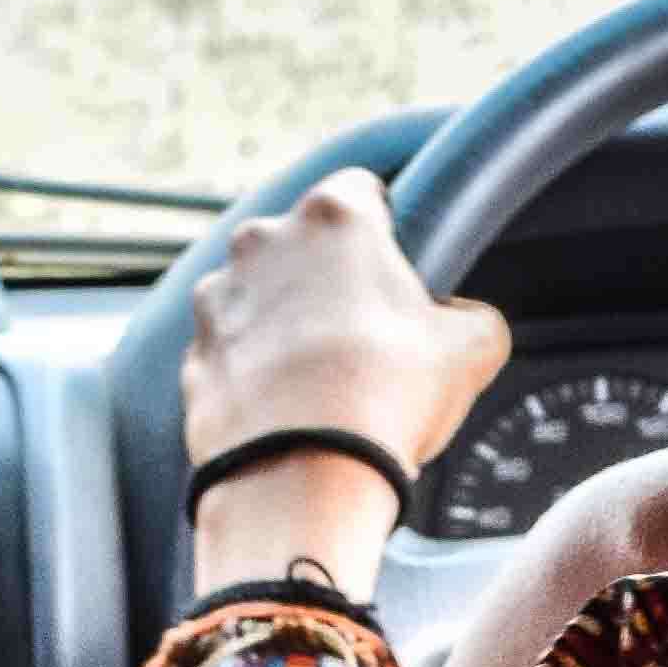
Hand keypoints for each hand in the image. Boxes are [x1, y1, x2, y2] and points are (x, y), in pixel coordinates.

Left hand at [183, 171, 507, 588]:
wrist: (300, 476)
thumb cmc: (385, 396)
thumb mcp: (472, 349)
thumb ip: (474, 317)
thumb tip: (468, 324)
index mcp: (334, 218)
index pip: (361, 189)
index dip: (385, 226)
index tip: (396, 264)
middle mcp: (263, 243)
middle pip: (303, 244)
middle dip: (330, 279)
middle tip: (368, 334)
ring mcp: (218, 299)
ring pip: (260, 297)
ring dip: (286, 324)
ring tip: (324, 380)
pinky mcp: (193, 356)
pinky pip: (232, 353)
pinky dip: (255, 373)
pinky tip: (288, 410)